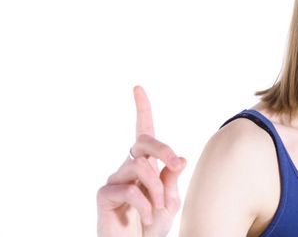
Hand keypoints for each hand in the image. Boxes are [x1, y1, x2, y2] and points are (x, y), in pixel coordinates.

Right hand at [97, 86, 186, 236]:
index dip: (142, 109)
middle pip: (143, 142)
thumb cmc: (152, 225)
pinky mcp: (104, 194)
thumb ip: (171, 179)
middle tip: (175, 164)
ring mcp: (115, 179)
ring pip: (142, 168)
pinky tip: (147, 219)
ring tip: (159, 209)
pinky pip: (131, 190)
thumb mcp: (170, 201)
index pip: (143, 131)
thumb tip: (178, 158)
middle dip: (163, 149)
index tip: (138, 88)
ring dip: (158, 189)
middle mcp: (128, 167)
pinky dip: (147, 206)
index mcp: (145, 164)